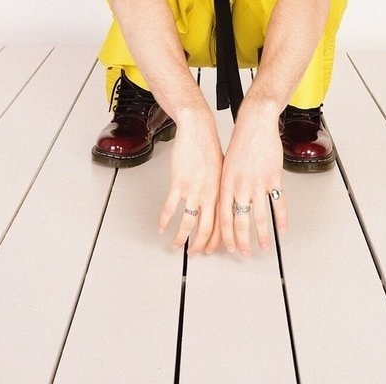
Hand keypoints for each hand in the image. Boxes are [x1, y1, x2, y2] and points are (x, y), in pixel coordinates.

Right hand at [158, 115, 223, 255]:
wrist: (199, 131)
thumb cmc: (210, 148)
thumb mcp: (223, 172)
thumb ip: (220, 192)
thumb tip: (219, 207)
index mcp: (221, 193)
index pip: (221, 225)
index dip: (215, 241)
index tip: (209, 250)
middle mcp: (210, 194)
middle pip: (206, 229)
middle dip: (199, 246)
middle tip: (193, 254)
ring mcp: (194, 190)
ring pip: (188, 223)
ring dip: (181, 238)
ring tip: (175, 245)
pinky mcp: (179, 183)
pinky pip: (170, 208)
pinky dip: (164, 221)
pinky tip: (161, 227)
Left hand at [219, 103, 286, 256]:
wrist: (255, 124)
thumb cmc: (240, 143)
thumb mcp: (225, 166)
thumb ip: (227, 187)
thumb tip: (227, 207)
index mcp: (225, 184)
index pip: (223, 217)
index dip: (225, 235)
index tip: (228, 247)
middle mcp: (240, 186)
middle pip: (240, 222)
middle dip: (242, 242)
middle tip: (244, 254)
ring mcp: (257, 184)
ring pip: (259, 218)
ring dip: (262, 236)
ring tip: (264, 247)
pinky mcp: (273, 179)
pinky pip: (278, 204)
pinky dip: (281, 220)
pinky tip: (282, 230)